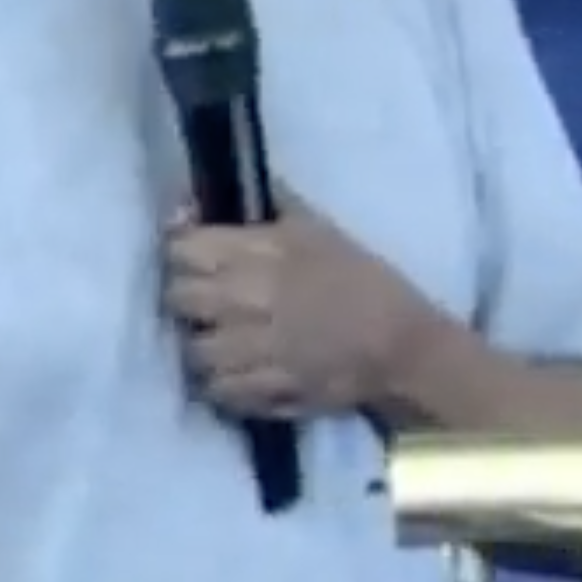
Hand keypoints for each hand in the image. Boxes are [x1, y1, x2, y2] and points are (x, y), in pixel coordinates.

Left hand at [161, 188, 440, 420]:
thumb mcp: (320, 229)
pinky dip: (221, 383)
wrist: (404, 344)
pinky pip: (217, 388)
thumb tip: (218, 191)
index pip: (183, 248)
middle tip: (207, 303)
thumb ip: (270, 206)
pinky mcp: (265, 389)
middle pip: (178, 297)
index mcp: (261, 253)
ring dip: (203, 345)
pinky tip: (236, 374)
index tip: (193, 258)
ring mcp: (253, 348)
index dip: (182, 252)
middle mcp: (247, 298)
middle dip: (187, 299)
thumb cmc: (365, 281)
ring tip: (221, 344)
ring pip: (192, 348)